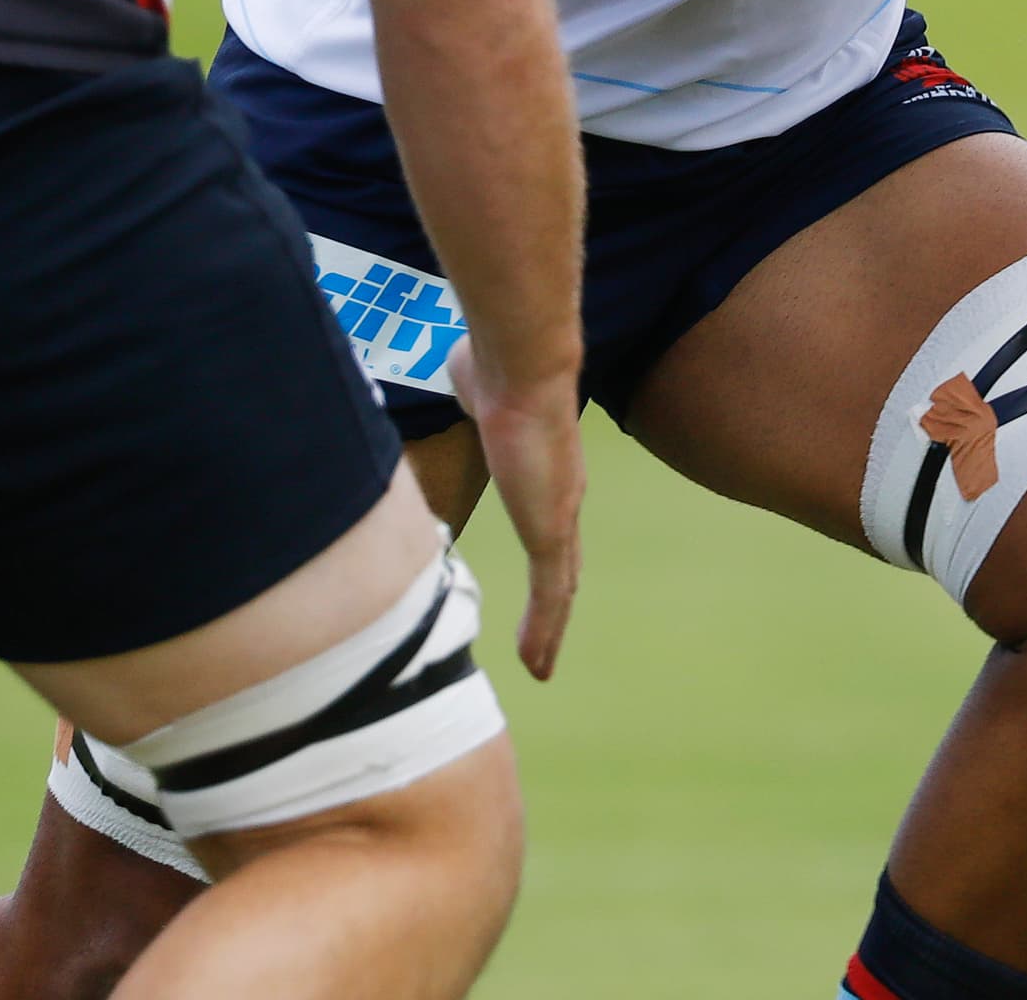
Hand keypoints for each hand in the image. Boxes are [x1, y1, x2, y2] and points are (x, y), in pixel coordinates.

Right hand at [452, 347, 582, 683]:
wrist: (520, 363)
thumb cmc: (496, 362)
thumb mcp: (479, 385)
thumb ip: (476, 390)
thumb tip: (465, 366)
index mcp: (541, 468)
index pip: (547, 522)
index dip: (544, 554)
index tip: (540, 581)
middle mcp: (558, 494)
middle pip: (561, 562)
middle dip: (554, 601)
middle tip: (547, 637)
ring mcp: (559, 515)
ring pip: (560, 588)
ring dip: (550, 628)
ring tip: (541, 664)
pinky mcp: (552, 530)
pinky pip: (552, 594)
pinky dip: (546, 631)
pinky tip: (538, 664)